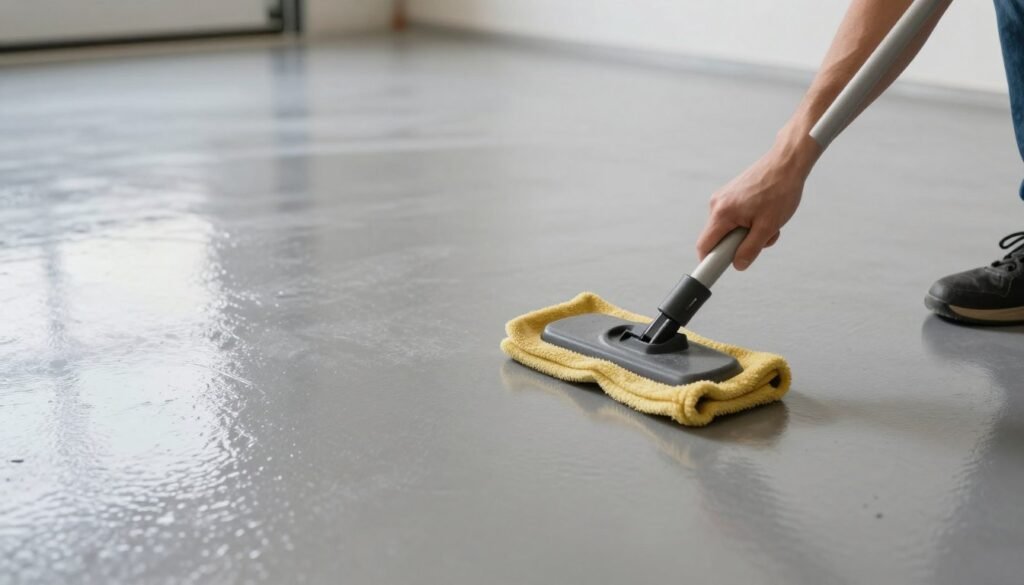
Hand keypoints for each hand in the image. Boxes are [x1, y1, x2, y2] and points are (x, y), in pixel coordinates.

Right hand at [696, 131, 819, 269]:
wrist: (787, 162)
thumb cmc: (780, 191)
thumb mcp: (768, 226)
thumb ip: (750, 249)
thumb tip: (738, 264)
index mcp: (722, 213)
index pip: (705, 246)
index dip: (710, 262)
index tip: (718, 271)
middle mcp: (717, 204)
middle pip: (719, 238)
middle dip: (740, 244)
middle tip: (763, 238)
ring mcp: (723, 198)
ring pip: (730, 228)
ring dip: (748, 233)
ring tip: (770, 222)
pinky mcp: (731, 194)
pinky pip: (735, 217)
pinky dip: (749, 221)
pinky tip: (766, 212)